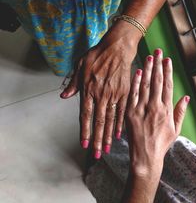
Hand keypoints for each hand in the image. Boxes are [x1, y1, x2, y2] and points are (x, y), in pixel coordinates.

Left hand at [60, 22, 139, 157]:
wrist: (116, 49)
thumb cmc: (97, 56)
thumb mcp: (80, 67)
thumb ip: (73, 84)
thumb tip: (64, 96)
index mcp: (89, 90)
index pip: (86, 115)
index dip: (85, 131)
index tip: (85, 145)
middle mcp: (101, 95)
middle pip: (99, 122)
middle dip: (98, 140)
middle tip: (97, 154)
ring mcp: (114, 95)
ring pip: (111, 119)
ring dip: (109, 136)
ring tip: (107, 149)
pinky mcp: (125, 93)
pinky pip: (122, 111)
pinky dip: (120, 124)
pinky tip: (119, 134)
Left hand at [125, 48, 189, 177]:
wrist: (145, 156)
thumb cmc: (161, 144)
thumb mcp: (175, 130)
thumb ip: (180, 112)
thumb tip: (186, 97)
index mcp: (166, 110)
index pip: (168, 85)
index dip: (168, 71)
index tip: (168, 60)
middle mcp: (155, 107)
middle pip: (157, 81)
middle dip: (158, 65)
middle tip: (159, 51)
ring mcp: (142, 109)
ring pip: (145, 85)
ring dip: (148, 69)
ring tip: (150, 57)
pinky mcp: (130, 113)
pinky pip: (133, 94)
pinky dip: (135, 82)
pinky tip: (138, 71)